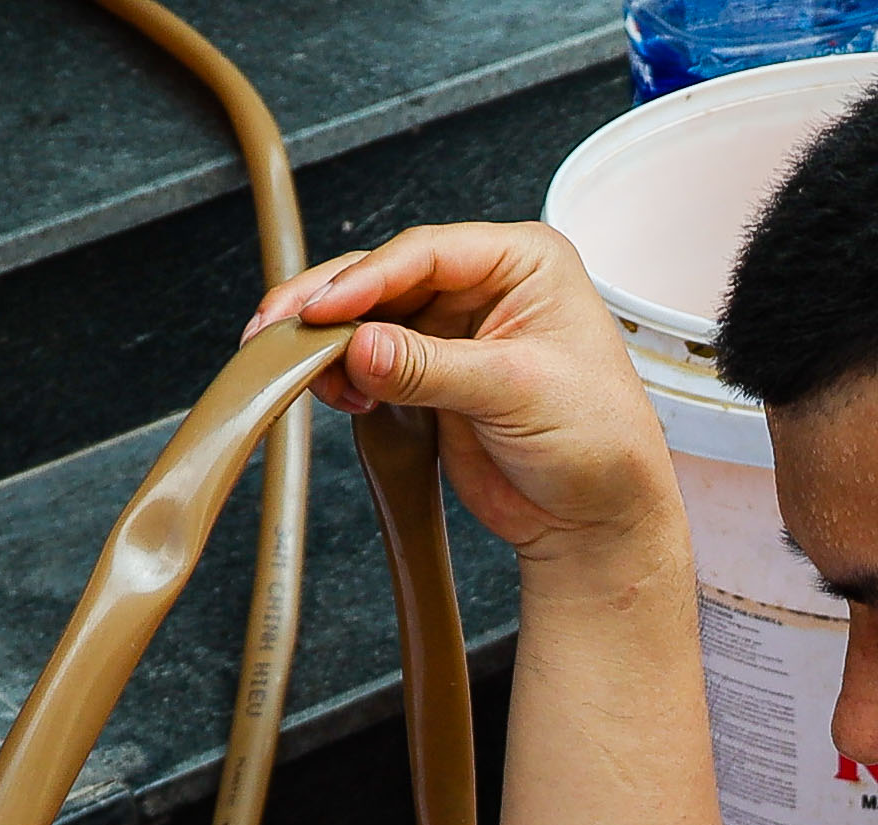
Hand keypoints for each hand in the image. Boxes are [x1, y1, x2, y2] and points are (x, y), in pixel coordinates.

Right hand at [243, 222, 679, 562]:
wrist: (594, 519)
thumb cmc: (597, 442)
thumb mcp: (515, 391)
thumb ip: (430, 367)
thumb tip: (361, 345)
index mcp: (524, 262)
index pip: (427, 252)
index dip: (367, 278)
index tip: (323, 310)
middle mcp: (486, 286)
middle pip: (386, 277)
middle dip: (330, 305)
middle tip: (279, 329)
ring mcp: (454, 331)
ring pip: (371, 318)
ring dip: (330, 342)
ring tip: (300, 368)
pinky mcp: (430, 376)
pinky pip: (372, 362)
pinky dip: (345, 375)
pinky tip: (336, 393)